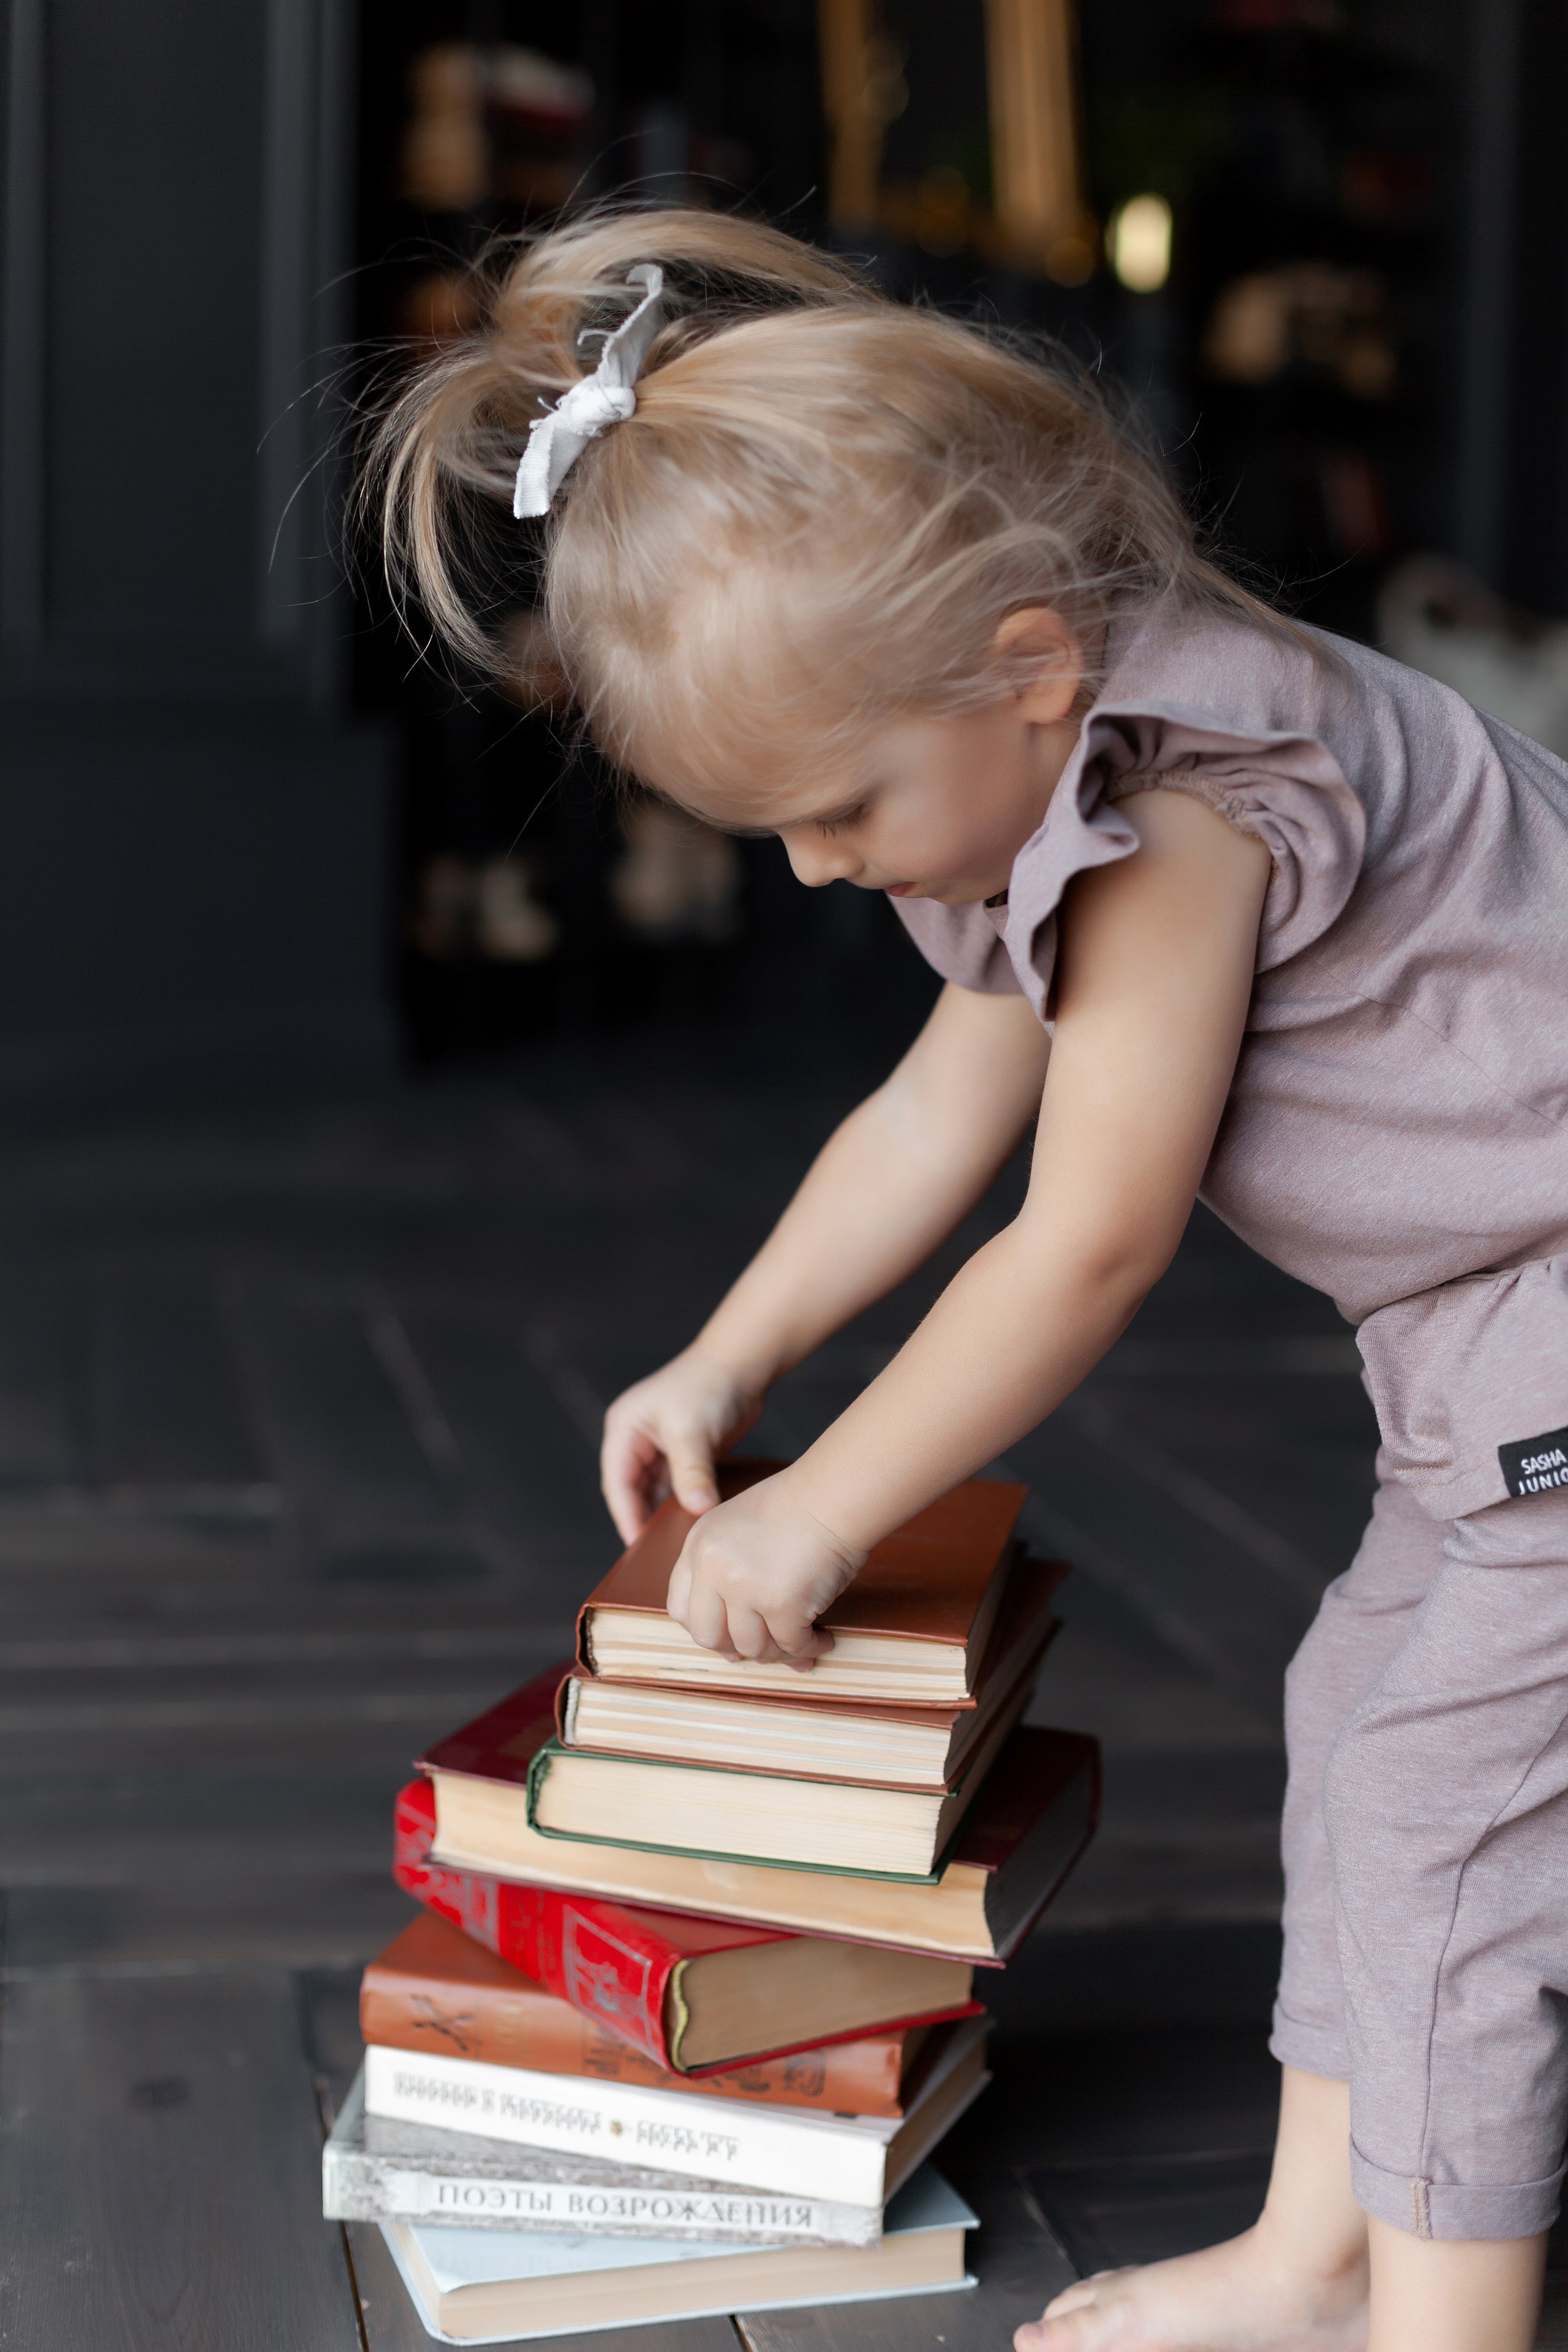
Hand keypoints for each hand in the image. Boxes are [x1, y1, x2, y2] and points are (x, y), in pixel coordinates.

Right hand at [600, 1348, 762, 1542]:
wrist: (743, 1364)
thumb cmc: (709, 1386)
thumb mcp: (693, 1431)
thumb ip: (691, 1473)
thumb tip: (697, 1511)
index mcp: (625, 1429)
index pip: (617, 1482)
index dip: (626, 1515)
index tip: (637, 1546)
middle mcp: (636, 1439)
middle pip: (634, 1491)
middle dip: (644, 1520)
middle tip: (655, 1557)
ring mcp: (660, 1447)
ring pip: (656, 1493)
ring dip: (665, 1516)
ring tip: (675, 1548)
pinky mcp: (684, 1454)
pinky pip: (678, 1488)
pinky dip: (684, 1506)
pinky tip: (695, 1527)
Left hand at [665, 1471, 865, 1667]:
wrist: (835, 1492)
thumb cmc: (799, 1505)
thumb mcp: (738, 1527)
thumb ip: (724, 1569)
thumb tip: (733, 1638)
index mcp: (699, 1545)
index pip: (680, 1608)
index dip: (705, 1629)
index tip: (727, 1638)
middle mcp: (713, 1567)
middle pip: (707, 1635)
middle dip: (735, 1649)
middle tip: (762, 1648)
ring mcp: (744, 1586)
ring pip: (751, 1647)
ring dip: (778, 1652)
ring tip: (801, 1643)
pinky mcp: (781, 1603)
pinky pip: (791, 1644)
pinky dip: (809, 1648)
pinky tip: (822, 1640)